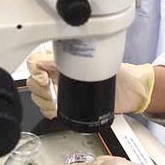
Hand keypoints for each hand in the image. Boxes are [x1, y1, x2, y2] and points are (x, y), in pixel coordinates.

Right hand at [25, 52, 155, 119]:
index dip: (35, 71)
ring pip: (37, 93)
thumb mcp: (101, 62)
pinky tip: (55, 110)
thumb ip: (83, 58)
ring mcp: (62, 87)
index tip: (45, 79)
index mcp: (65, 59)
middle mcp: (60, 72)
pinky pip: (46, 107)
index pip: (37, 60)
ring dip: (42, 101)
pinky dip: (47, 110)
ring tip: (54, 104)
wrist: (131, 92)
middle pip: (33, 79)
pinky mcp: (66, 103)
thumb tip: (65, 53)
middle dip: (38, 89)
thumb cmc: (121, 74)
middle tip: (51, 94)